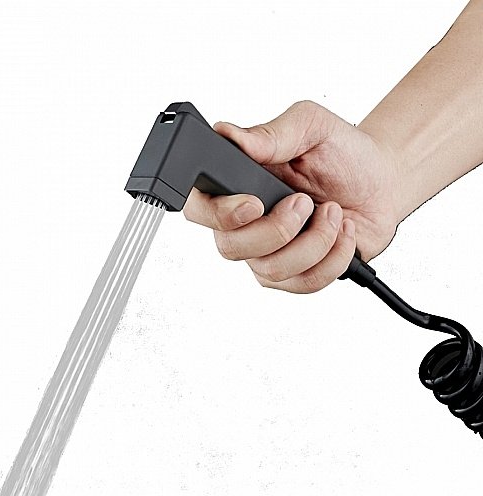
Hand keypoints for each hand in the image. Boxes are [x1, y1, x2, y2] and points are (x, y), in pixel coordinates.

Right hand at [183, 100, 401, 292]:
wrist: (382, 183)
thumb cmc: (343, 154)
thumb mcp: (310, 127)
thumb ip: (271, 133)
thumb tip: (229, 134)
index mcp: (237, 185)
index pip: (200, 209)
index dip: (219, 214)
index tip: (254, 203)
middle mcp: (244, 225)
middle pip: (230, 249)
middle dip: (276, 230)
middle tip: (305, 202)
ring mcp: (267, 254)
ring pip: (270, 271)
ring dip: (313, 242)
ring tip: (334, 212)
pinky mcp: (295, 276)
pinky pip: (304, 283)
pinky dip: (333, 258)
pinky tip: (343, 232)